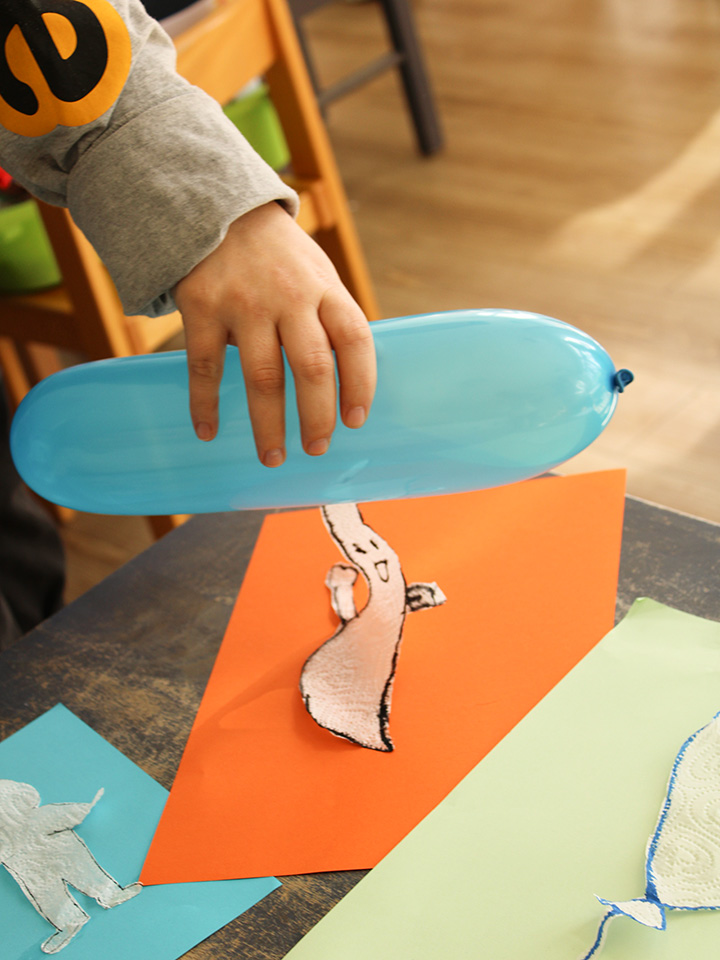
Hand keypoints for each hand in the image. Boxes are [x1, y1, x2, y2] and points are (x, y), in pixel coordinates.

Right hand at [174, 202, 376, 466]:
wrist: (217, 207)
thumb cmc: (279, 255)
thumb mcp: (317, 273)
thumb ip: (331, 319)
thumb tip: (348, 382)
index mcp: (326, 288)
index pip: (355, 340)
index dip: (360, 384)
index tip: (356, 420)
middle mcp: (290, 296)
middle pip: (311, 367)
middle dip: (317, 417)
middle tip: (316, 448)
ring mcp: (245, 303)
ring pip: (262, 377)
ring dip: (268, 425)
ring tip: (272, 456)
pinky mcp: (203, 307)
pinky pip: (205, 367)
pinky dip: (205, 404)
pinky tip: (208, 431)